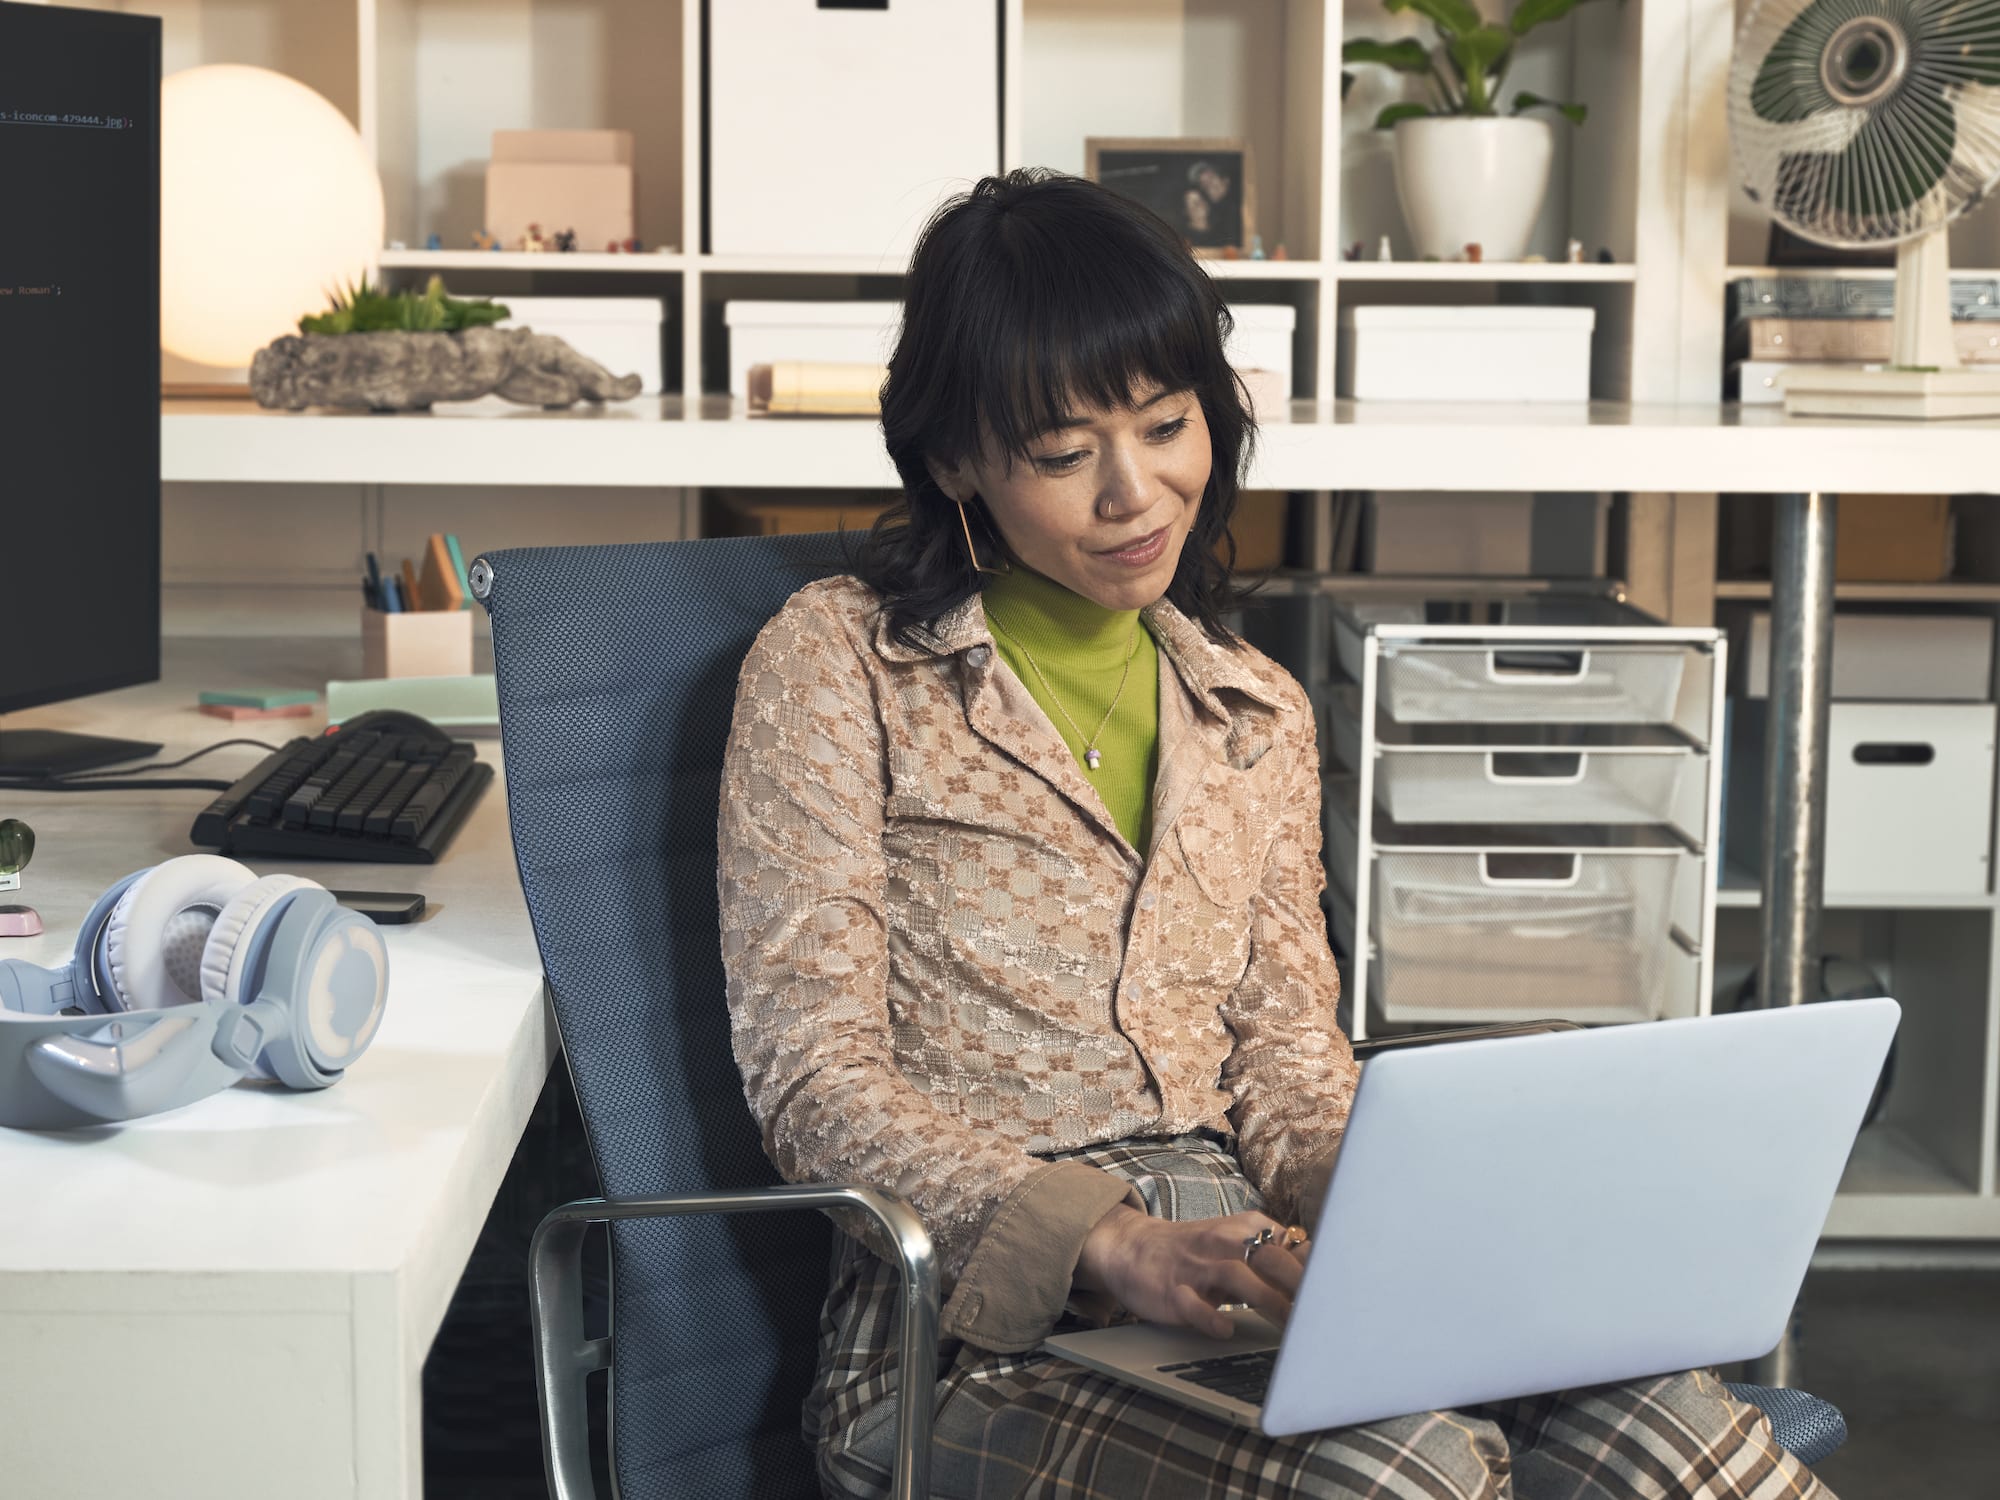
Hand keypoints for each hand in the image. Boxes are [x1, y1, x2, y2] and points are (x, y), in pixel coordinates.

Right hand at [1073, 1205, 1309, 1339]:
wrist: (1132, 1248)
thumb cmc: (1197, 1253)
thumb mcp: (1238, 1243)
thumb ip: (1278, 1256)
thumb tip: (1327, 1270)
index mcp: (1244, 1228)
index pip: (1290, 1244)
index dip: (1316, 1270)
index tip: (1339, 1294)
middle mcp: (1222, 1242)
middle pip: (1269, 1256)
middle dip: (1299, 1283)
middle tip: (1323, 1314)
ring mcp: (1196, 1266)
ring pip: (1237, 1277)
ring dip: (1268, 1301)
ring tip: (1290, 1329)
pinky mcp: (1172, 1290)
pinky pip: (1194, 1304)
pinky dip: (1212, 1317)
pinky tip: (1226, 1329)